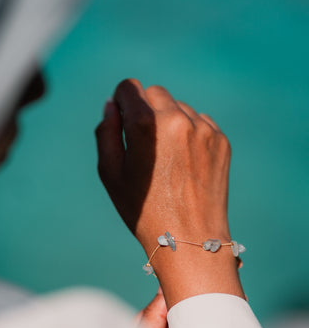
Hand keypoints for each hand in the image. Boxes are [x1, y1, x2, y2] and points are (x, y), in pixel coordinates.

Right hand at [96, 79, 230, 250]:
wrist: (190, 239)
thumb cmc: (143, 210)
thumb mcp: (110, 173)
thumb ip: (106, 132)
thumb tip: (113, 104)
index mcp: (145, 124)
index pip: (129, 87)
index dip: (122, 102)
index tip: (123, 120)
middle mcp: (177, 119)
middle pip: (155, 93)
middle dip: (146, 110)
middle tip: (145, 145)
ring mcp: (203, 129)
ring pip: (179, 108)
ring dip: (169, 122)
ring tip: (168, 159)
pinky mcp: (221, 140)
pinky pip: (200, 123)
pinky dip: (190, 134)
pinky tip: (186, 163)